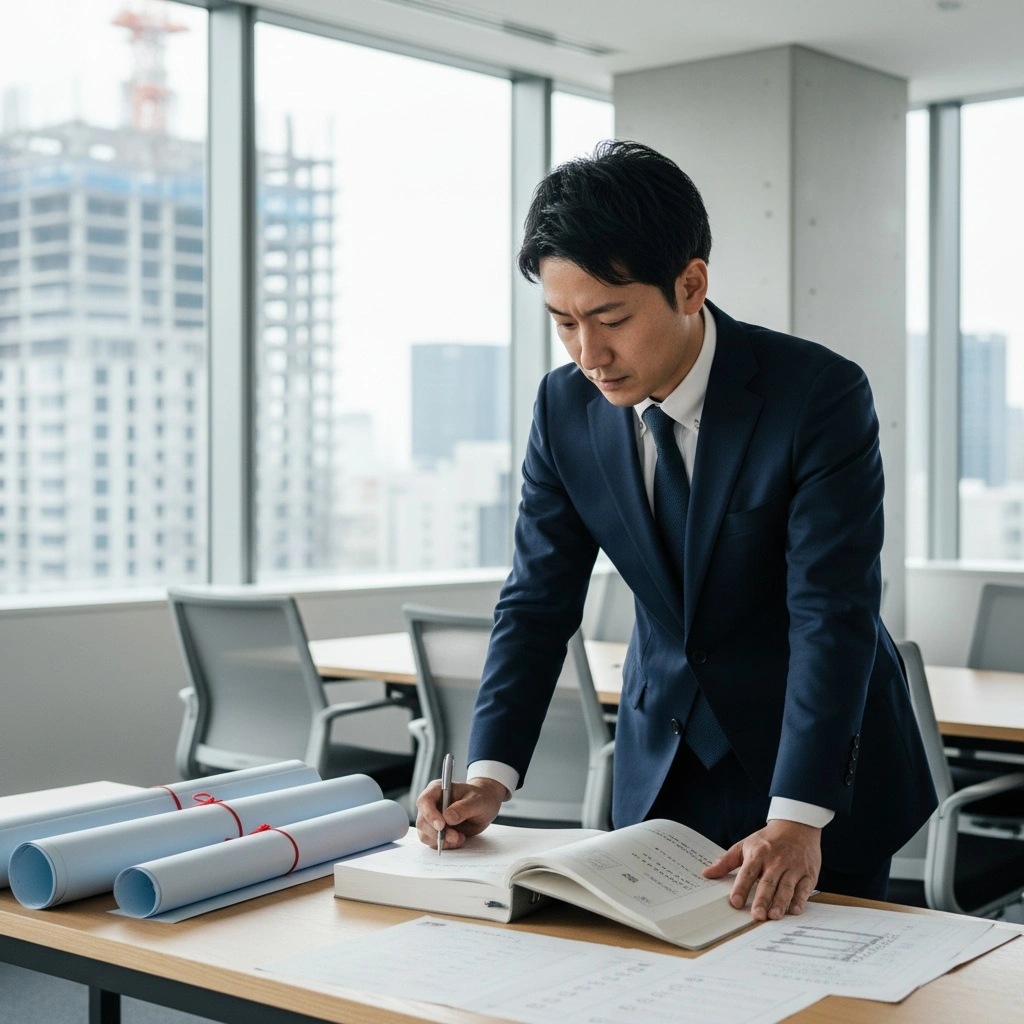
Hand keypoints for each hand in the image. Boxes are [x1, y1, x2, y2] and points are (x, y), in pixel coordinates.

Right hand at [415, 777, 505, 849]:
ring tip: (460, 837)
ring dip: (442, 841)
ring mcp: (432, 819)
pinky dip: (445, 845)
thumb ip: (463, 808)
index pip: (424, 801)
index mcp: (437, 789)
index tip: (441, 825)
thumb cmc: (481, 797)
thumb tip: (448, 817)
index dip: (429, 814)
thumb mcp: (477, 800)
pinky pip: (433, 842)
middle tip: (456, 836)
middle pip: (422, 821)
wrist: (485, 805)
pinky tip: (459, 838)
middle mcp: (431, 804)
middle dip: (437, 833)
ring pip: (425, 835)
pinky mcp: (436, 831)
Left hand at [702, 819, 821, 920]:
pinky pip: (805, 888)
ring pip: (786, 887)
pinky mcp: (809, 873)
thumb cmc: (768, 840)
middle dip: (763, 899)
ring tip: (774, 916)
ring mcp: (794, 866)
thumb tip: (706, 873)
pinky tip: (794, 910)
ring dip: (781, 902)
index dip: (741, 887)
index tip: (735, 902)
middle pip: (768, 882)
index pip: (748, 872)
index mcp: (759, 853)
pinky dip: (800, 899)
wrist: (797, 825)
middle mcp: (776, 860)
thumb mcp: (745, 845)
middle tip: (757, 915)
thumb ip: (726, 861)